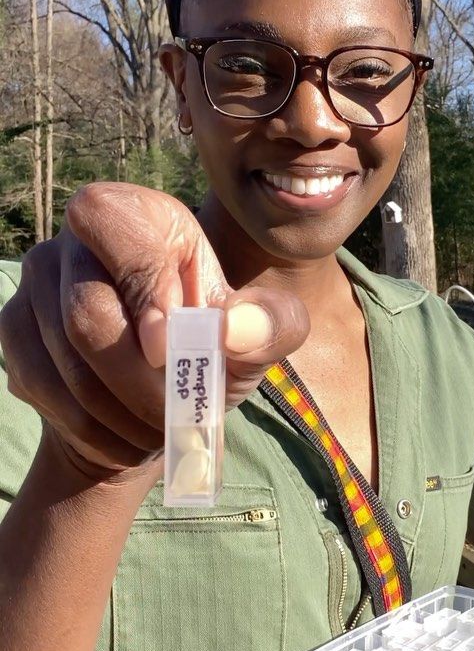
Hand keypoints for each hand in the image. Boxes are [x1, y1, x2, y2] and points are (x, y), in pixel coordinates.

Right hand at [0, 183, 308, 477]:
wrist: (155, 401)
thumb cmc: (214, 351)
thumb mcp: (261, 338)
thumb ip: (270, 325)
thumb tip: (233, 327)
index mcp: (142, 216)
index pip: (112, 223)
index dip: (139, 285)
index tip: (169, 351)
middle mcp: (77, 239)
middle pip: (85, 312)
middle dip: (138, 382)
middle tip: (175, 415)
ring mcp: (37, 284)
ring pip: (65, 363)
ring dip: (120, 413)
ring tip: (159, 428)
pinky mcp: (14, 330)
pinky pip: (42, 387)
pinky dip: (92, 428)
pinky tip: (125, 434)